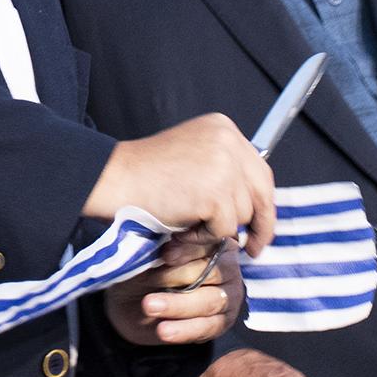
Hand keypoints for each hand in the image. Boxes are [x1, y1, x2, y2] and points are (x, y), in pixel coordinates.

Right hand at [84, 114, 277, 255]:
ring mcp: (225, 166)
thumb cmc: (143, 175)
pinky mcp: (216, 193)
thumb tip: (253, 206)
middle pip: (262, 192)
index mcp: (223, 127)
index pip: (259, 170)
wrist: (114, 179)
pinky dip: (201, 238)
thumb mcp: (192, 157)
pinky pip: (223, 230)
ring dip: (215, 230)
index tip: (259, 225)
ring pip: (242, 215)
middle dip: (261, 225)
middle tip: (253, 248)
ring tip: (185, 229)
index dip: (261, 201)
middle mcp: (229, 141)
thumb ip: (222, 170)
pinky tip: (179, 231)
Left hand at [105, 239, 243, 345]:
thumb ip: (163, 251)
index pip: (207, 244)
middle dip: (178, 278)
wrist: (132, 304)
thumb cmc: (145, 270)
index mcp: (214, 243)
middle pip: (211, 273)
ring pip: (209, 302)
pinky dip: (185, 329)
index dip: (188, 249)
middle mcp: (227, 268)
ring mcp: (227, 296)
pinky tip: (165, 331)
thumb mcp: (150, 256)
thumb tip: (167, 251)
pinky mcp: (221, 323)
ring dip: (178, 306)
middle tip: (152, 282)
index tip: (164, 256)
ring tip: (150, 308)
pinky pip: (207, 327)